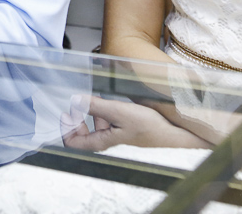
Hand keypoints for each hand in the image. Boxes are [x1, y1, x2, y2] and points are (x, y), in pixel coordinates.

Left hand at [61, 95, 206, 151]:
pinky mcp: (126, 126)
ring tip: (97, 97)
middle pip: (83, 133)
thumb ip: (96, 106)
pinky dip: (106, 108)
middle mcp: (108, 140)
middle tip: (78, 103)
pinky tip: (111, 98)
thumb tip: (75, 101)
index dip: (66, 129)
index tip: (67, 112)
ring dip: (93, 110)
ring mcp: (117, 134)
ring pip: (97, 123)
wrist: (175, 133)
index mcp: (103, 142)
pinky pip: (109, 118)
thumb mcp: (120, 112)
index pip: (73, 144)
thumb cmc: (151, 128)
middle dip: (78, 117)